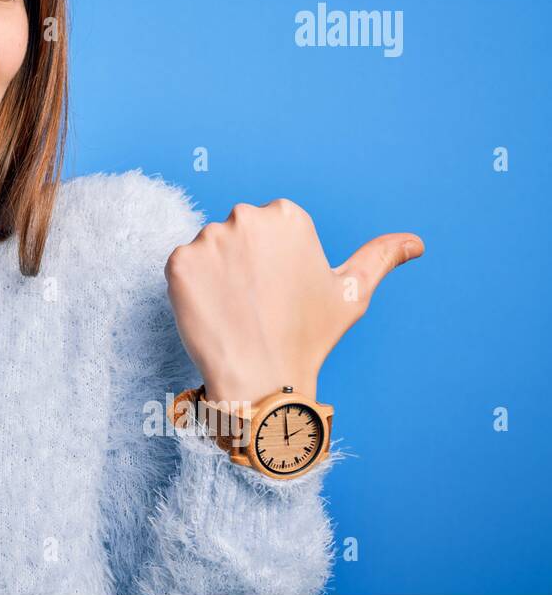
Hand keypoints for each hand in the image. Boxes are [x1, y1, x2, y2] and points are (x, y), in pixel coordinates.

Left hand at [164, 198, 423, 405]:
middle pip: (236, 236)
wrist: (260, 380)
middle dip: (243, 265)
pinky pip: (182, 270)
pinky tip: (212, 313)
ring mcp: (208, 239)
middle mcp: (245, 216)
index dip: (273, 263)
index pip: (268, 229)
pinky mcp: (178, 263)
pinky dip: (192, 291)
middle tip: (257, 304)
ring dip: (216, 277)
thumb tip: (417, 242)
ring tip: (237, 310)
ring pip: (209, 253)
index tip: (280, 291)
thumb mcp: (351, 293)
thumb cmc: (308, 337)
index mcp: (287, 215)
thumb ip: (380, 257)